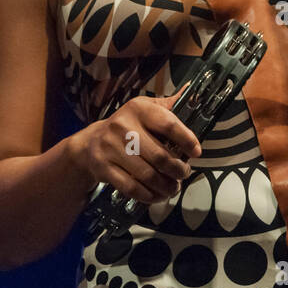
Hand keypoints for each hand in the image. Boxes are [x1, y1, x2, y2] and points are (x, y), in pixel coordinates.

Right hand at [72, 91, 201, 203]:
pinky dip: (149, 195)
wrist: (90, 143)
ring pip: (147, 175)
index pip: (169, 124)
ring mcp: (111, 149)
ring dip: (166, 185)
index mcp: (138, 109)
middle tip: (185, 173)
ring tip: (175, 186)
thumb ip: (168, 105)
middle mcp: (123, 127)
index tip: (197, 151)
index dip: (187, 140)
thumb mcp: (145, 108)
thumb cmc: (126, 125)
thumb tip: (191, 92)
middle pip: (159, 155)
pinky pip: (132, 188)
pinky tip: (158, 194)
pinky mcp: (104, 168)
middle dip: (178, 169)